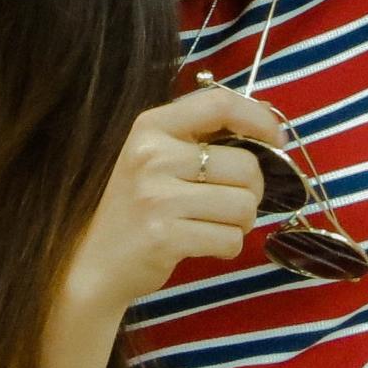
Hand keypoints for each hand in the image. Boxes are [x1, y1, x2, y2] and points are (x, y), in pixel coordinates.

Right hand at [64, 82, 281, 314]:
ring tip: (213, 224)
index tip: (275, 140)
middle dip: (252, 191)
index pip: (219, 104)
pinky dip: (226, 246)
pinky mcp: (165, 236)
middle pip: (246, 166)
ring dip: (241, 222)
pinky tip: (202, 244)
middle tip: (231, 203)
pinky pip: (230, 239)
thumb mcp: (155, 157)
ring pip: (244, 206)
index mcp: (151, 127)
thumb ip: (199, 136)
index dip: (259, 120)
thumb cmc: (134, 207)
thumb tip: (264, 118)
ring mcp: (157, 197)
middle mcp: (153, 156)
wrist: (91, 262)